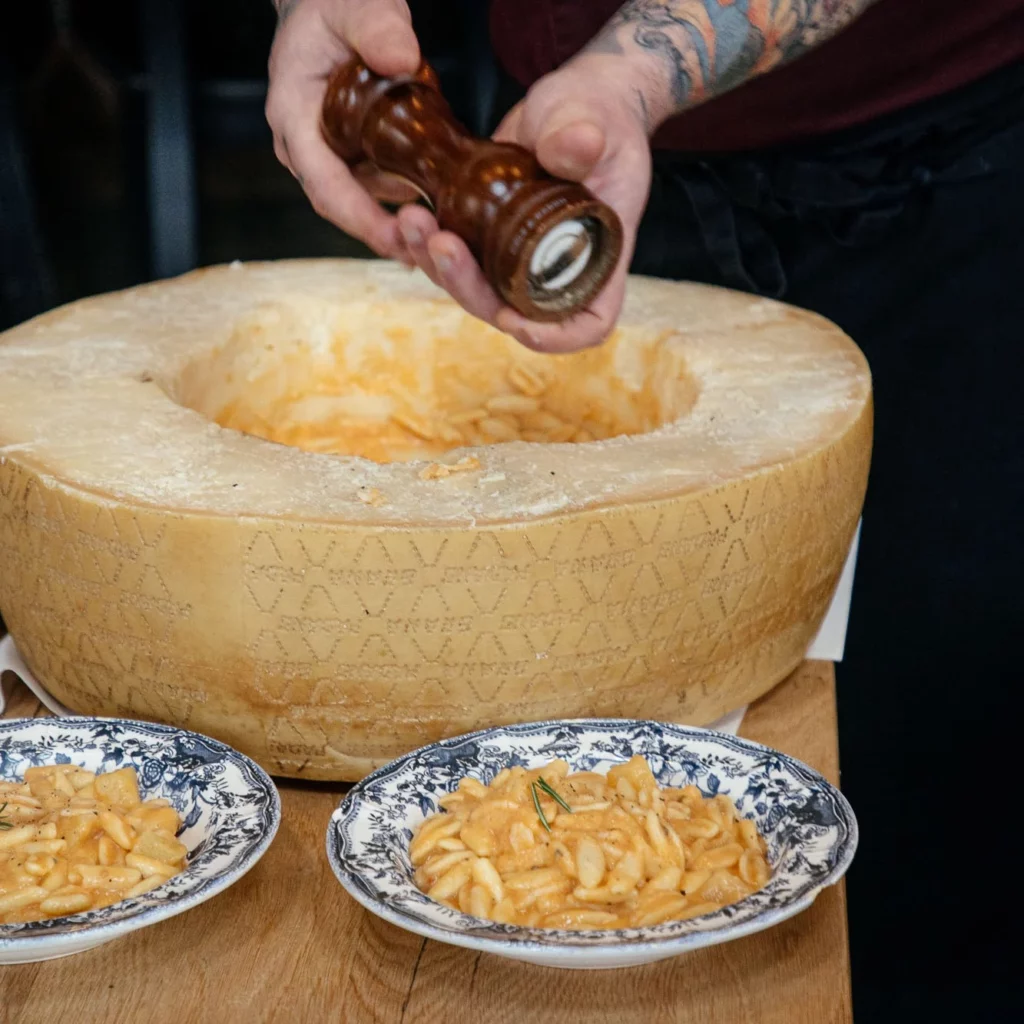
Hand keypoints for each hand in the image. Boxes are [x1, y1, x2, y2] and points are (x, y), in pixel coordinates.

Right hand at [265, 0, 421, 259]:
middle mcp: (305, 145)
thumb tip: (402, 59)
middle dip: (386, 232)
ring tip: (446, 228)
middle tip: (433, 249)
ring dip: (401, 216)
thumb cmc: (333, 3)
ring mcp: (327, 153)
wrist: (327, 6)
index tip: (396, 241)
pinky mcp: (349, 155)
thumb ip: (377, 27)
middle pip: (343, 204)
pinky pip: (378, 184)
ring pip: (365, 199)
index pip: (324, 184)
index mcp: (294, 116)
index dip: (360, 219)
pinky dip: (407, 195)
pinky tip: (441, 204)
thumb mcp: (357, 4)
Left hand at [396, 56, 651, 352]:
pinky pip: (458, 259)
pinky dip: (428, 246)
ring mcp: (520, 258)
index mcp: (599, 255)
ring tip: (414, 219)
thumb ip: (582, 135)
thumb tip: (571, 147)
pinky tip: (409, 216)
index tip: (514, 318)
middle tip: (442, 245)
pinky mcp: (489, 239)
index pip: (589, 322)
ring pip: (477, 289)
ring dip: (440, 268)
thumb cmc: (597, 113)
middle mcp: (557, 268)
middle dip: (471, 289)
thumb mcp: (595, 118)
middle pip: (514, 310)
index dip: (554, 335)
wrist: (572, 102)